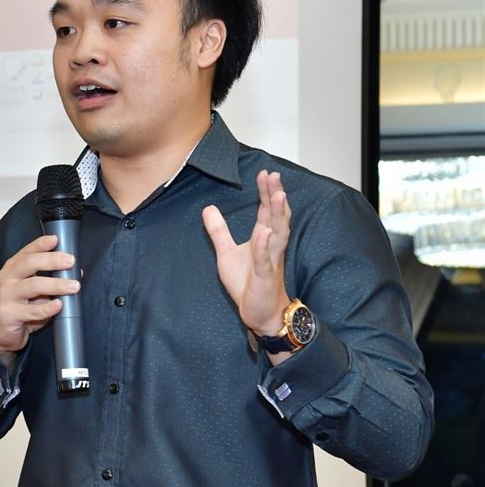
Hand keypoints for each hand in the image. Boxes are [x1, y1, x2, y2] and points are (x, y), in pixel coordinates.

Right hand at [0, 234, 80, 363]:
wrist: (0, 332)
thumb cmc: (19, 307)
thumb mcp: (33, 289)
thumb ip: (50, 279)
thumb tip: (76, 271)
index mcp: (13, 268)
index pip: (27, 251)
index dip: (41, 244)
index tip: (56, 240)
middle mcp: (7, 278)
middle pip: (29, 264)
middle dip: (52, 260)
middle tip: (70, 261)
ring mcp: (6, 296)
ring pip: (32, 286)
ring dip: (55, 285)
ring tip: (73, 286)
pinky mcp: (8, 314)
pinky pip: (31, 311)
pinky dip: (47, 308)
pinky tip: (58, 305)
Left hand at [202, 170, 291, 338]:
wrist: (261, 313)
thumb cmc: (249, 283)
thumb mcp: (227, 253)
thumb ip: (219, 231)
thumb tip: (208, 208)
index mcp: (263, 239)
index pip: (266, 211)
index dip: (266, 192)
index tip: (265, 173)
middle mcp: (271, 247)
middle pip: (276, 216)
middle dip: (274, 196)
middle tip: (273, 175)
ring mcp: (270, 261)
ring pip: (277, 234)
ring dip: (277, 214)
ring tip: (277, 194)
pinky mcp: (265, 277)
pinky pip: (265, 259)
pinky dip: (263, 245)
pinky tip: (263, 231)